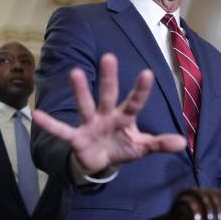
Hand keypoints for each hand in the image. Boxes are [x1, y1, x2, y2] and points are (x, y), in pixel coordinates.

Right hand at [32, 53, 186, 174]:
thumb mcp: (142, 147)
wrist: (100, 162)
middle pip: (108, 94)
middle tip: (109, 57)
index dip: (141, 90)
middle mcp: (106, 115)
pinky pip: (62, 130)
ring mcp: (90, 124)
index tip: (147, 73)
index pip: (135, 102)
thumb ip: (159, 143)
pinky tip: (37, 115)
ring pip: (85, 105)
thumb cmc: (122, 147)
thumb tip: (183, 143)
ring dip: (80, 91)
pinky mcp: (76, 137)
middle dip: (109, 78)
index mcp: (124, 117)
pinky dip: (50, 124)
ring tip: (75, 72)